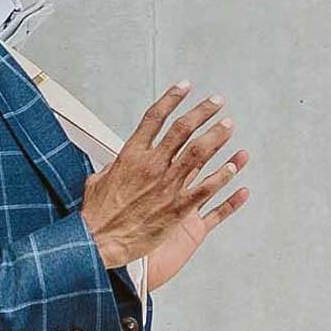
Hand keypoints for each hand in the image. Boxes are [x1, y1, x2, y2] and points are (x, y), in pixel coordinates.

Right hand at [81, 81, 249, 278]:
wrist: (99, 243)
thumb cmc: (97, 217)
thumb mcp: (97, 182)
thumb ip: (112, 168)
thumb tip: (115, 163)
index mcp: (131, 156)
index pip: (155, 117)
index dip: (172, 98)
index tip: (184, 87)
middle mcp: (152, 166)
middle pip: (183, 129)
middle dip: (203, 111)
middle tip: (216, 102)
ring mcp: (167, 186)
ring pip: (199, 153)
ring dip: (217, 136)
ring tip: (228, 126)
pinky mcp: (179, 208)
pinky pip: (207, 188)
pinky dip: (223, 176)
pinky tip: (234, 166)